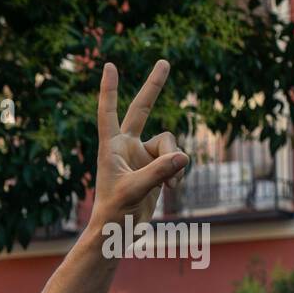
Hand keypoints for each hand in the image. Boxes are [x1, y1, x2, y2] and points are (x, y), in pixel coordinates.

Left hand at [88, 60, 189, 230]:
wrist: (119, 231)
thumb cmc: (114, 213)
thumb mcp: (135, 191)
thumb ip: (158, 172)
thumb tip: (184, 156)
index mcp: (112, 147)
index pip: (109, 112)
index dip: (110, 89)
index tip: (109, 65)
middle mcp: (127, 146)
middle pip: (142, 110)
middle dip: (154, 87)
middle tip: (164, 61)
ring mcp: (142, 156)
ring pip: (170, 144)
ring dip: (174, 163)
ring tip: (169, 187)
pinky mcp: (156, 167)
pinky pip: (177, 160)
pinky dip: (178, 173)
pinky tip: (171, 189)